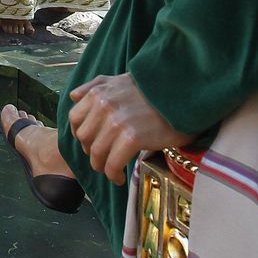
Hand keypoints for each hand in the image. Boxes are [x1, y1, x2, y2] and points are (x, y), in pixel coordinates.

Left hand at [66, 73, 191, 185]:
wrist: (184, 96)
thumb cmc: (154, 90)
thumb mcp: (121, 80)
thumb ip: (95, 86)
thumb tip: (73, 96)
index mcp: (98, 92)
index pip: (75, 119)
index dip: (80, 134)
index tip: (91, 143)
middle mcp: (104, 105)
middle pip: (83, 139)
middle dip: (91, 152)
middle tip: (104, 158)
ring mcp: (117, 122)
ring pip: (96, 154)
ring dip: (102, 167)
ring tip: (112, 171)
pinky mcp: (132, 137)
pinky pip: (112, 164)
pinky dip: (113, 175)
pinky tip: (120, 178)